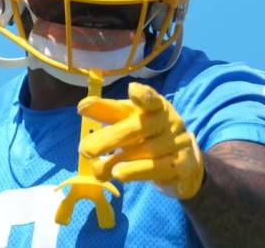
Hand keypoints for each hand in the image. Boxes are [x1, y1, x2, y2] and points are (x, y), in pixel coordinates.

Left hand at [78, 82, 203, 199]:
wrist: (182, 160)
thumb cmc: (148, 134)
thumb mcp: (129, 120)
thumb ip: (107, 113)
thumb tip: (82, 106)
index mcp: (155, 105)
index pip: (150, 99)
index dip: (143, 95)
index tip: (132, 90)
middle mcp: (168, 121)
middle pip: (140, 127)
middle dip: (111, 138)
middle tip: (85, 150)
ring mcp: (177, 142)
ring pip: (146, 151)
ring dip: (118, 160)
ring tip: (97, 169)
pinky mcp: (181, 164)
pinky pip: (156, 168)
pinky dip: (135, 171)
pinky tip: (118, 174)